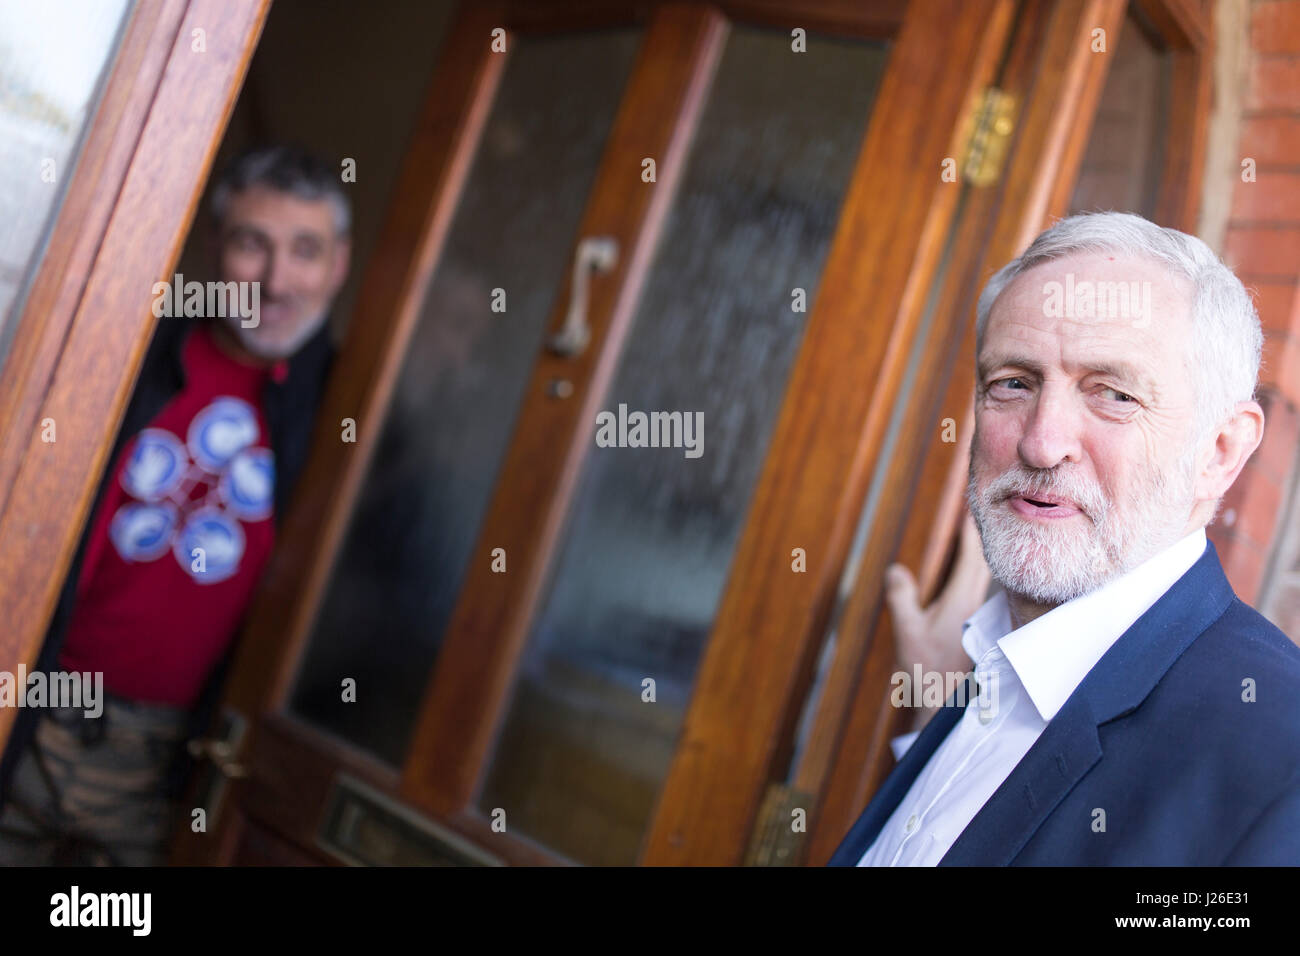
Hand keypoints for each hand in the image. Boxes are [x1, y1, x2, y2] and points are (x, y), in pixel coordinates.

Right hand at [886, 512, 990, 731]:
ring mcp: (977, 619)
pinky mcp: (974, 630)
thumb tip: (896, 569)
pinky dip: (973, 576)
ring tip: (969, 541)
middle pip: (982, 564)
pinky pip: (977, 593)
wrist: (947, 707)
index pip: (972, 557)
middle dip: (977, 540)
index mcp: (961, 601)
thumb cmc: (929, 672)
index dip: (971, 533)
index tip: (970, 511)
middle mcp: (975, 606)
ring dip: (976, 558)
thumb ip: (901, 598)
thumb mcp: (908, 632)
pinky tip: (964, 580)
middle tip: (971, 517)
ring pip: (982, 579)